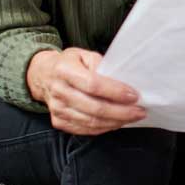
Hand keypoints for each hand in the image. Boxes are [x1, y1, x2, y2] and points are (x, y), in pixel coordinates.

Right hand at [26, 48, 146, 135]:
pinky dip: (104, 128)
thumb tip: (120, 79)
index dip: (115, 92)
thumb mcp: (83, 54)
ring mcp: (57, 109)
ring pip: (91, 122)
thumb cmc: (69, 63)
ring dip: (116, 122)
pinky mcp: (58, 121)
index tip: (134, 96)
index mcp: (64, 70)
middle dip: (121, 112)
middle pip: (94, 107)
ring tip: (133, 117)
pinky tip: (117, 122)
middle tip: (140, 111)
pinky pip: (85, 129)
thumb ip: (100, 64)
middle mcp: (58, 91)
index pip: (93, 84)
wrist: (43, 76)